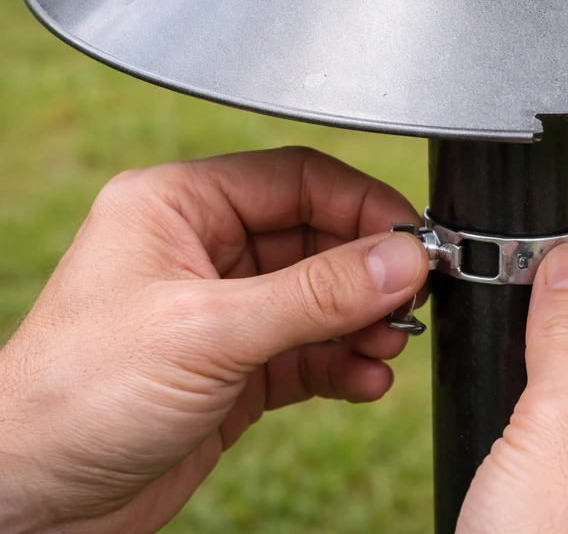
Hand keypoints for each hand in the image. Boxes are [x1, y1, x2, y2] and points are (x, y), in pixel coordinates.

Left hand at [0, 148, 428, 533]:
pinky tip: (365, 379)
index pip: (296, 179)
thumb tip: (403, 259)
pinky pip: (310, 350)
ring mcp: (222, 310)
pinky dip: (344, 362)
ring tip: (391, 344)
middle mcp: (202, 249)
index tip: (414, 238)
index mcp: (178, 205)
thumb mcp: (209, 332)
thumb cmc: (74, 397)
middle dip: (369, 271)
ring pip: (320, 297)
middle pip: (317, 238)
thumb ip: (317, 294)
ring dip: (363, 320)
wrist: (32, 504)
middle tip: (415, 296)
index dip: (362, 204)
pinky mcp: (236, 367)